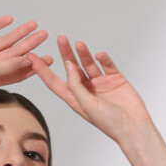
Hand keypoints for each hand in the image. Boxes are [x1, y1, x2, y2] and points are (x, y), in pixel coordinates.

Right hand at [0, 16, 52, 90]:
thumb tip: (27, 62)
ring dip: (19, 33)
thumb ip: (7, 67)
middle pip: (14, 54)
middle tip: (44, 36)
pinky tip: (11, 19)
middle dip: (30, 45)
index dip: (34, 66)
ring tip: (34, 25)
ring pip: (5, 41)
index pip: (18, 72)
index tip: (48, 59)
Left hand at [26, 35, 152, 142]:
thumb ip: (76, 85)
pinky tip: (99, 54)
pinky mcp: (115, 78)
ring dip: (83, 53)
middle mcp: (86, 90)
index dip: (43, 70)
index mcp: (75, 100)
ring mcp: (100, 83)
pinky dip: (103, 58)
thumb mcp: (86, 105)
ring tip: (78, 43)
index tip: (32, 57)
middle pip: (72, 68)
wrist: (133, 126)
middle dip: (65, 54)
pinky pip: (107, 64)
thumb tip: (68, 65)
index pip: (55, 82)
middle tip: (60, 38)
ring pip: (88, 64)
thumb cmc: (109, 123)